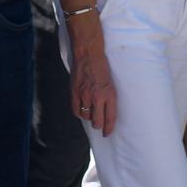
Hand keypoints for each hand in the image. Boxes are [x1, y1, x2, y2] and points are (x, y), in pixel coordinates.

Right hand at [67, 20, 116, 135]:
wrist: (89, 54)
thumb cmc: (102, 67)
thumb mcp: (111, 83)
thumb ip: (108, 98)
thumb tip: (105, 113)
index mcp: (110, 94)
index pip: (110, 117)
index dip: (108, 128)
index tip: (107, 132)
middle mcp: (98, 96)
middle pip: (97, 121)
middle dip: (98, 125)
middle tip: (99, 125)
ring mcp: (85, 95)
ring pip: (86, 116)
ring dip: (89, 116)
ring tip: (90, 111)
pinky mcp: (75, 92)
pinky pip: (76, 110)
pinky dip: (79, 112)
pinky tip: (81, 109)